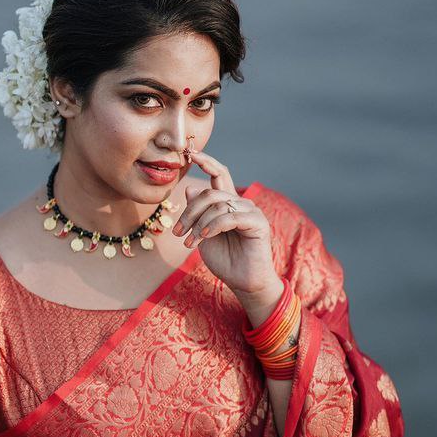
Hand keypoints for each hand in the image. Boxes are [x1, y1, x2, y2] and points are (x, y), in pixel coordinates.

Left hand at [173, 150, 279, 298]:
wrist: (243, 283)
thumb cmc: (225, 261)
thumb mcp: (202, 234)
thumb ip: (197, 213)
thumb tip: (189, 189)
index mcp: (228, 204)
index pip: (219, 174)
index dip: (206, 161)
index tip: (189, 153)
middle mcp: (241, 204)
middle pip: (210, 193)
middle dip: (189, 212)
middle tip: (177, 232)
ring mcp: (251, 211)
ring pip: (218, 205)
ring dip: (198, 223)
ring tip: (189, 242)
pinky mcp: (258, 223)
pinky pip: (230, 216)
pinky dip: (212, 226)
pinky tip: (203, 238)